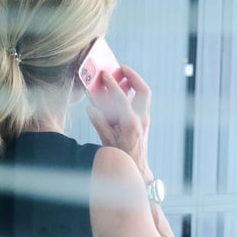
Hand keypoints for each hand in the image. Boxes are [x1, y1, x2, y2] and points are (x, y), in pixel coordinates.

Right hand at [85, 65, 152, 180]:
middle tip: (121, 68)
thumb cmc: (120, 156)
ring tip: (123, 76)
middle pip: (143, 90)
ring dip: (135, 83)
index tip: (105, 75)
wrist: (136, 168)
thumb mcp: (106, 140)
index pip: (121, 98)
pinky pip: (141, 101)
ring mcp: (145, 119)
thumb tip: (91, 108)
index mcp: (130, 123)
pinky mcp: (145, 121)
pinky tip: (123, 91)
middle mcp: (141, 119)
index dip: (112, 85)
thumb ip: (99, 122)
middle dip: (133, 77)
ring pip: (144, 95)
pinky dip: (133, 93)